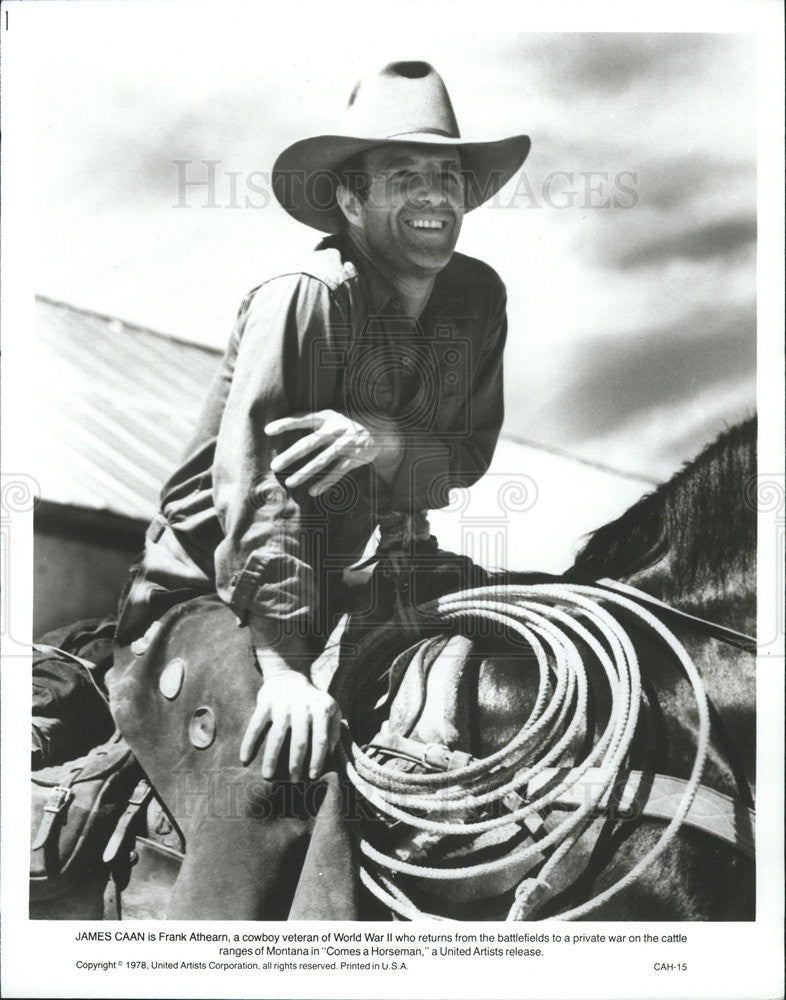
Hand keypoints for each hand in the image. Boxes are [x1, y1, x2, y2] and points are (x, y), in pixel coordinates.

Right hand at [239, 672, 341, 780]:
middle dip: (296, 763)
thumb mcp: (331, 709)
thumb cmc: (312, 700)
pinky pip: (255, 725)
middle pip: (299, 740)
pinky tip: (245, 758)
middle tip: (293, 781)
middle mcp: (302, 707)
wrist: (289, 676)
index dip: (317, 759)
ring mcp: (282, 705)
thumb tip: (329, 754)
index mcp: (321, 709)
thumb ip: (334, 730)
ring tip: (268, 776)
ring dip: (271, 758)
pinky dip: (249, 742)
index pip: (320, 739)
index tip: (313, 776)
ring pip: (276, 736)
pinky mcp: (265, 703)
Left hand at [266, 410, 402, 495]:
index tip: (268, 430)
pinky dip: (326, 482)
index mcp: (327, 417)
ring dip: (306, 472)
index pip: (303, 418)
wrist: (380, 431)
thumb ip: (310, 421)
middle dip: (292, 454)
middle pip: (310, 442)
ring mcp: (346, 445)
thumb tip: (277, 430)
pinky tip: (313, 492)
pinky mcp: (355, 458)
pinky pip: (338, 472)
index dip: (286, 423)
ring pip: (323, 460)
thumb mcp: (331, 417)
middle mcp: (336, 430)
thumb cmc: (345, 425)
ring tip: (290, 483)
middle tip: (274, 465)